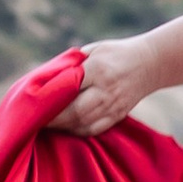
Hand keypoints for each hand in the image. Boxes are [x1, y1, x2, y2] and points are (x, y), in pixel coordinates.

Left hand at [42, 39, 156, 136]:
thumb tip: (43, 81)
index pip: (69, 87)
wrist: (150, 63)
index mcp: (98, 69)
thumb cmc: (114, 54)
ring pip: (83, 123)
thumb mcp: (93, 51)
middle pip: (75, 111)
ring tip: (45, 126)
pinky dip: (76, 131)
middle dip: (53, 119)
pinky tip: (65, 129)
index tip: (32, 102)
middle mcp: (107, 89)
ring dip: (62, 127)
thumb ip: (72, 65)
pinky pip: (93, 130)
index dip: (50, 98)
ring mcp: (114, 105)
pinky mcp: (118, 116)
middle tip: (33, 120)